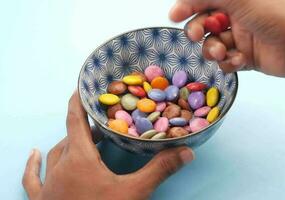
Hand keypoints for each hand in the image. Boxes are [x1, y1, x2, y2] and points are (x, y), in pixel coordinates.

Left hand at [22, 92, 193, 199]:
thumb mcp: (133, 192)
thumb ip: (159, 170)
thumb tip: (186, 151)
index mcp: (79, 158)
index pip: (76, 121)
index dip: (79, 101)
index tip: (83, 87)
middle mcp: (60, 166)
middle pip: (71, 136)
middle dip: (86, 126)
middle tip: (103, 122)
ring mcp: (48, 183)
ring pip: (57, 153)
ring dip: (70, 142)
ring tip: (84, 137)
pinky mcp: (42, 199)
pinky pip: (33, 177)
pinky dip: (33, 164)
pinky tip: (33, 155)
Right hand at [169, 0, 284, 77]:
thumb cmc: (275, 15)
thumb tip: (181, 2)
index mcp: (236, 0)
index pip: (204, 2)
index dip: (187, 7)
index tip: (174, 16)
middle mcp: (237, 17)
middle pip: (205, 24)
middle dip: (198, 31)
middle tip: (197, 36)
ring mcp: (241, 38)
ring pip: (213, 45)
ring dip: (214, 49)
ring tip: (223, 51)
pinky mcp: (245, 58)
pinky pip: (226, 61)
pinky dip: (229, 62)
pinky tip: (240, 60)